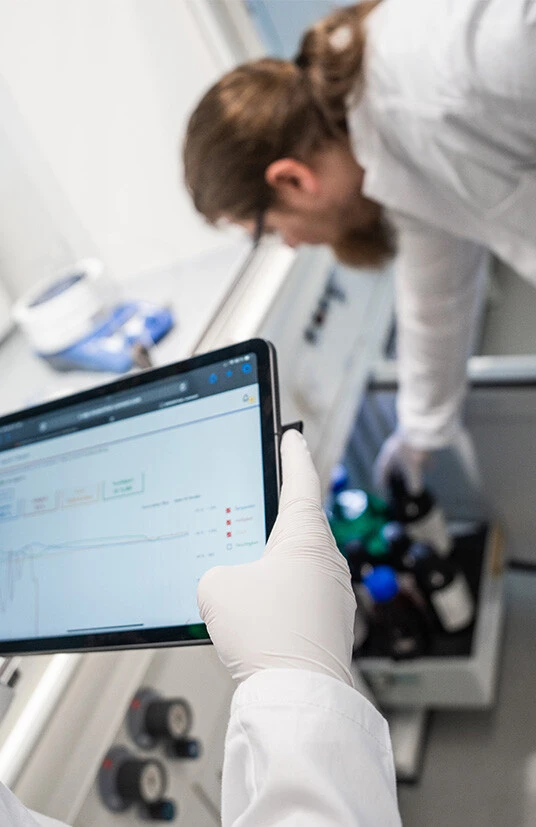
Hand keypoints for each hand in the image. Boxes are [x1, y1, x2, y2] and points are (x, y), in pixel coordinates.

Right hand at [197, 429, 355, 686]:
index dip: (293, 454)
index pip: (300, 479)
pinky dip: (283, 592)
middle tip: (263, 499)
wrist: (297, 693)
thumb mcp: (217, 587)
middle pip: (300, 522)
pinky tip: (264, 607)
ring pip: (301, 561)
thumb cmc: (266, 633)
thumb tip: (231, 582)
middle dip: (278, 513)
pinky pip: (303, 593)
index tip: (293, 437)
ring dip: (277, 560)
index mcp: (305, 535)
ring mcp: (333, 591)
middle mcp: (326, 558)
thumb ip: (218, 571)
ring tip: (251, 566)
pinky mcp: (330, 621)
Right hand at [374, 431, 428, 494]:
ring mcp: (403, 444)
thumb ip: (413, 480)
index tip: (380, 486)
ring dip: (409, 467)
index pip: (381, 470)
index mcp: (388, 456)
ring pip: (404, 459)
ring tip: (415, 476)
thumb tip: (415, 492)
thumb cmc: (411, 446)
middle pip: (392, 465)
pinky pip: (416, 454)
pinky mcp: (413, 441)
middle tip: (398, 483)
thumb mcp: (412, 467)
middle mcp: (393, 449)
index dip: (380, 479)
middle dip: (396, 474)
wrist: (421, 428)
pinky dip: (421, 461)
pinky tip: (430, 466)